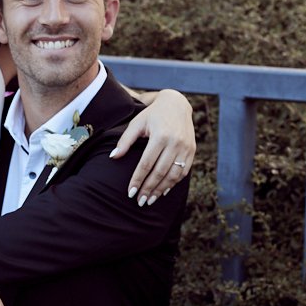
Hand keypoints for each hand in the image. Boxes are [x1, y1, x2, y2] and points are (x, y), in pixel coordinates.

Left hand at [109, 89, 194, 204]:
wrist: (177, 104)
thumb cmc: (152, 115)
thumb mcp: (136, 123)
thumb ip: (125, 141)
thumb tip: (113, 157)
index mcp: (161, 136)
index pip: (147, 164)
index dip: (138, 179)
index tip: (131, 192)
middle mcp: (176, 142)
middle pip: (160, 172)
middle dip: (149, 189)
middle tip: (140, 201)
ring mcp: (186, 147)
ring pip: (173, 175)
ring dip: (161, 189)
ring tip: (150, 199)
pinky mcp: (192, 150)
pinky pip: (184, 171)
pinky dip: (173, 183)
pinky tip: (163, 190)